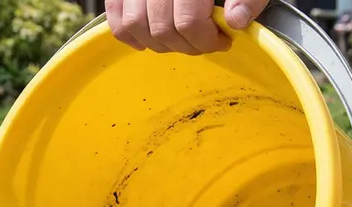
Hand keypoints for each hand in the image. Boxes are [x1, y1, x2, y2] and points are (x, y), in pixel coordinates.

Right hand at [106, 0, 270, 53]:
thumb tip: (235, 20)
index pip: (188, 21)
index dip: (205, 40)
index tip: (220, 41)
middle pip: (162, 28)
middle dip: (185, 46)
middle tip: (202, 43)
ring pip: (135, 25)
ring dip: (158, 44)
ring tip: (177, 40)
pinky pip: (116, 14)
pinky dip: (129, 33)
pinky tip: (148, 38)